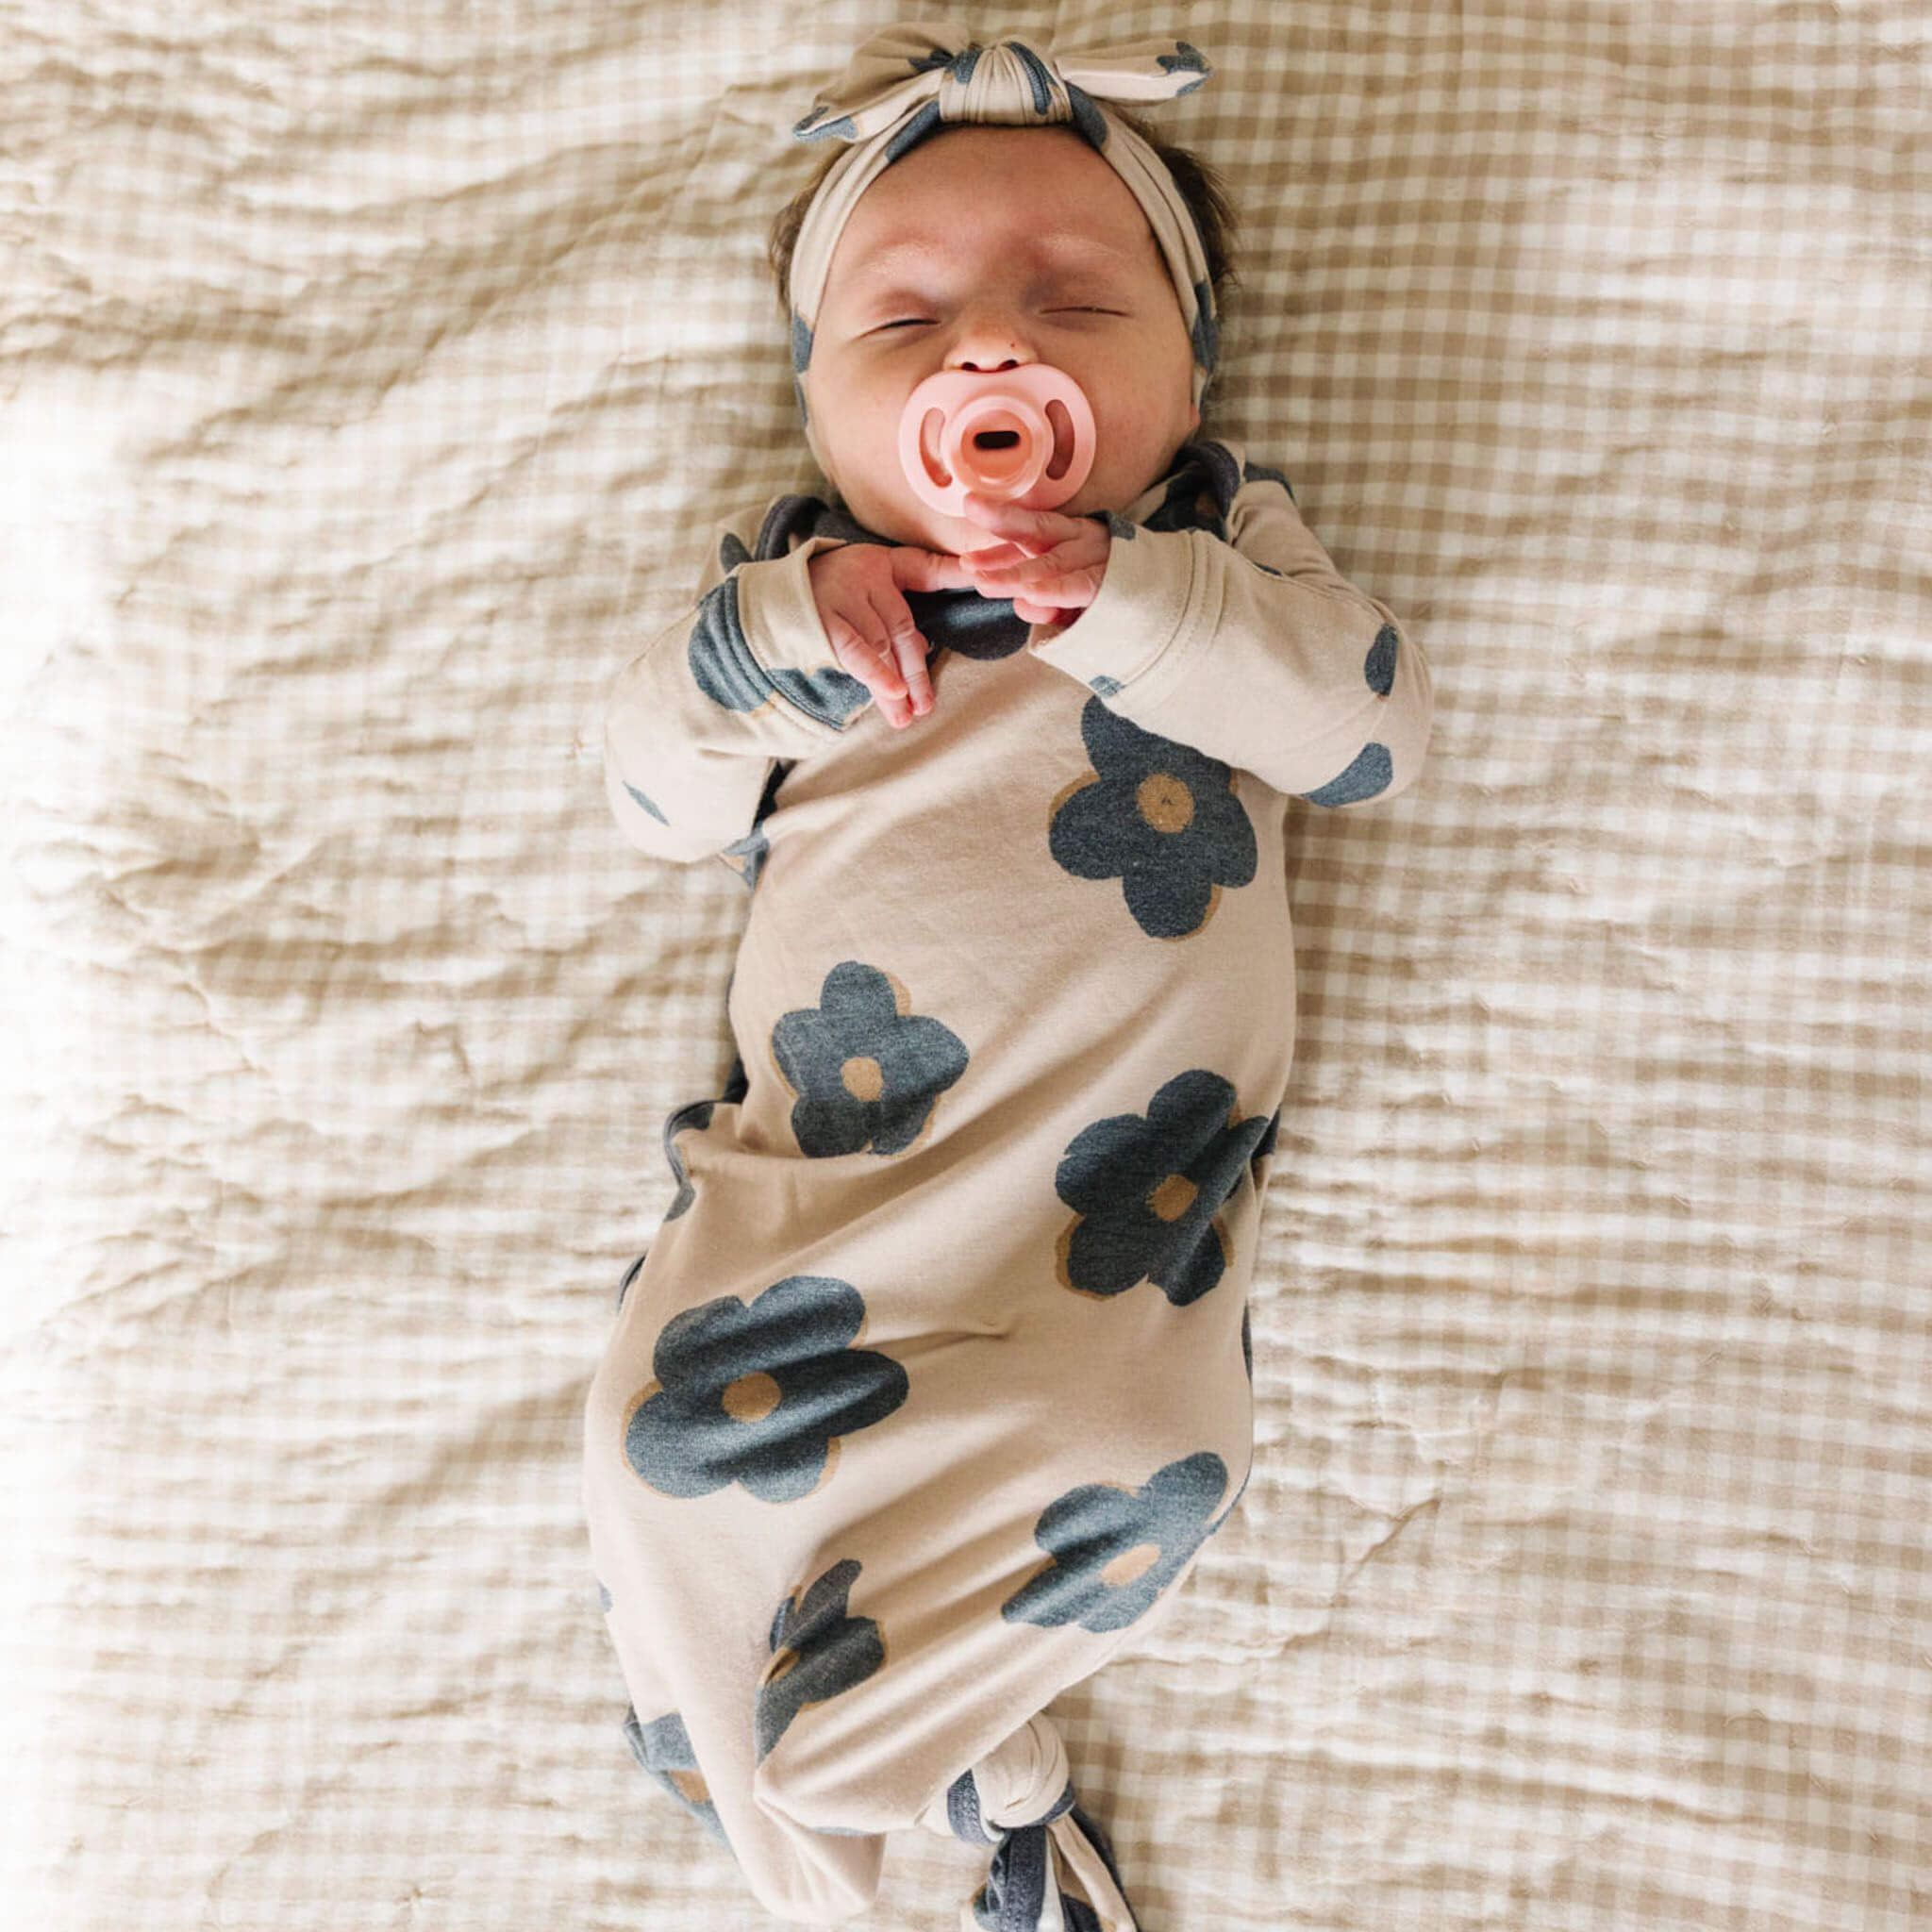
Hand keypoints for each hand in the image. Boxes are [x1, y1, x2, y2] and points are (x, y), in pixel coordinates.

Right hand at [807, 541, 978, 727]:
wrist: (764, 602)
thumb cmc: (821, 602)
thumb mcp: (859, 594)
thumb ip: (890, 615)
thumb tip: (922, 653)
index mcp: (881, 565)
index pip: (925, 571)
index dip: (954, 574)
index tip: (980, 578)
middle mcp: (865, 575)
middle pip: (902, 628)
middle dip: (915, 671)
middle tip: (926, 706)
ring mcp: (844, 595)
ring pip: (881, 645)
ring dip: (896, 685)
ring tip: (906, 716)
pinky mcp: (824, 618)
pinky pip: (856, 649)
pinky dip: (876, 672)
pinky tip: (894, 694)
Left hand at [956, 493, 1111, 627]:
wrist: (1169, 600)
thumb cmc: (1108, 595)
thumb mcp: (1066, 595)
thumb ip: (1042, 600)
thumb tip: (1022, 602)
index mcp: (1069, 535)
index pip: (1027, 530)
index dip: (999, 522)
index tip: (970, 506)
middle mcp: (1083, 541)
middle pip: (1036, 532)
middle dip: (1001, 528)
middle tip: (966, 540)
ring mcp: (1099, 559)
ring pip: (1051, 565)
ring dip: (1015, 575)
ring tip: (984, 582)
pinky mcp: (1113, 585)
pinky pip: (1080, 587)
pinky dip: (1055, 591)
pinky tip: (1032, 594)